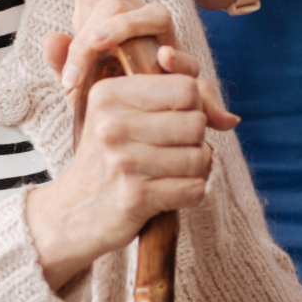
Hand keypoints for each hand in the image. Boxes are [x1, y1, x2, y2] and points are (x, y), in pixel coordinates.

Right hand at [28, 0, 238, 290]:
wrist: (71, 212)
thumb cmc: (106, 158)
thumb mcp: (117, 114)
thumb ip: (169, 97)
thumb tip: (229, 117)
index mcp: (107, 94)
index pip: (186, 88)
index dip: (192, 107)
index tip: (173, 121)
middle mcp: (112, 124)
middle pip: (197, 122)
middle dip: (195, 141)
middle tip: (174, 150)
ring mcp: (123, 161)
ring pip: (200, 157)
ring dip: (195, 169)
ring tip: (171, 171)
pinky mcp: (134, 197)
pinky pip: (194, 189)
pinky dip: (190, 193)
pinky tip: (169, 192)